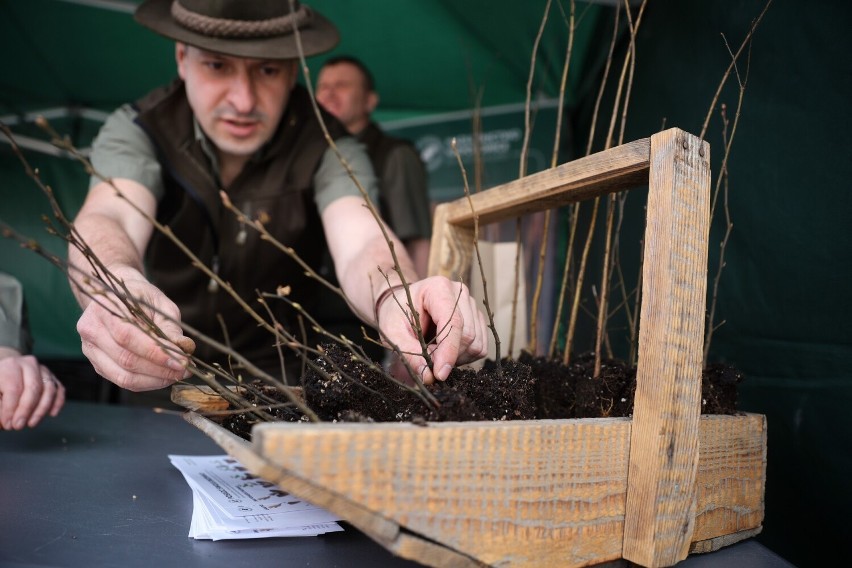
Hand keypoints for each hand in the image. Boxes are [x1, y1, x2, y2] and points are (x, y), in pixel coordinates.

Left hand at [0, 350, 64, 429]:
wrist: (5, 372)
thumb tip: (4, 421)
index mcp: (10, 366)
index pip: (14, 388)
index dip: (11, 409)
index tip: (7, 424)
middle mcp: (28, 364)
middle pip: (34, 387)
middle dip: (27, 410)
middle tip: (19, 426)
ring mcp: (43, 370)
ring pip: (49, 389)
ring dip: (42, 409)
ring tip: (31, 423)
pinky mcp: (52, 377)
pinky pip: (59, 389)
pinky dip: (58, 402)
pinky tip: (52, 414)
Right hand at [76, 269, 194, 391]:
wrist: (117, 299)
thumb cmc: (140, 299)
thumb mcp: (159, 304)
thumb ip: (169, 326)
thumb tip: (185, 348)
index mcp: (104, 309)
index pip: (128, 337)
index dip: (156, 353)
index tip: (182, 361)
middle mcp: (91, 330)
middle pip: (125, 359)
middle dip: (160, 369)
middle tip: (185, 370)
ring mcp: (90, 350)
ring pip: (123, 376)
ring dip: (155, 380)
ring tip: (177, 375)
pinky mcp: (97, 364)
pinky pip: (122, 380)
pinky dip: (146, 383)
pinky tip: (163, 377)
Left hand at [376, 277, 487, 383]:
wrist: (403, 305)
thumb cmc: (396, 315)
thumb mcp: (393, 333)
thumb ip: (410, 352)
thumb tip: (429, 376)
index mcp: (438, 288)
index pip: (453, 322)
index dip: (448, 351)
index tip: (440, 374)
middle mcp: (460, 293)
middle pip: (467, 335)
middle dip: (449, 355)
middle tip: (428, 359)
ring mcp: (472, 305)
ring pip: (476, 343)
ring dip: (457, 357)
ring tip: (435, 352)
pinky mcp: (477, 318)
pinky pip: (480, 347)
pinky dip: (465, 356)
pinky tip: (446, 351)